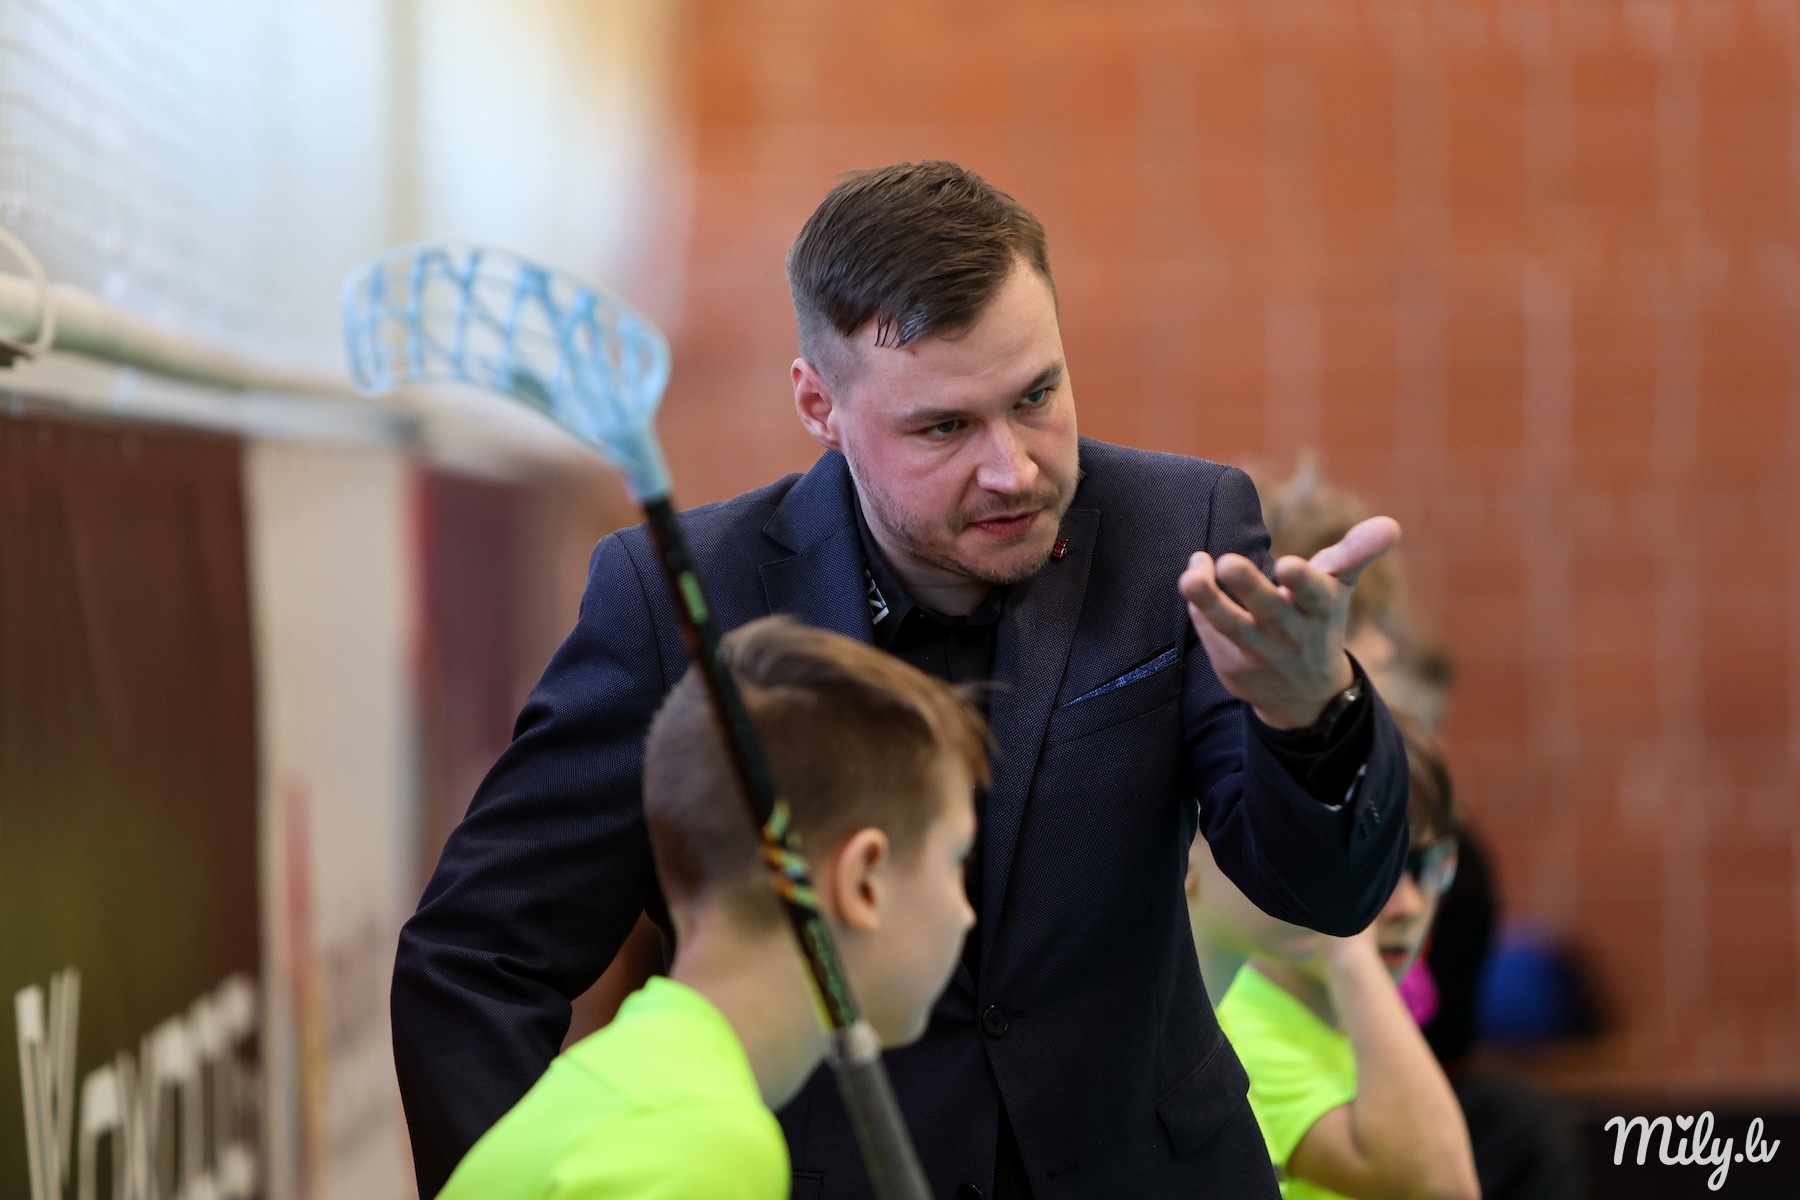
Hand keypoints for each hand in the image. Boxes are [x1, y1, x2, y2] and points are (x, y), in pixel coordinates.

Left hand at [1178, 516, 1400, 728]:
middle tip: (1229, 561)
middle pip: (1268, 609)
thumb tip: (1391, 524)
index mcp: (1320, 610)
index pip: (1315, 594)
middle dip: (1250, 586)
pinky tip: (1192, 581)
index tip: (1288, 565)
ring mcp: (1260, 653)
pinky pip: (1211, 635)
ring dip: (1209, 601)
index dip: (1303, 581)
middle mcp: (1291, 634)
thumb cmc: (1318, 620)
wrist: (1304, 694)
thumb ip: (1357, 552)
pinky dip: (1199, 610)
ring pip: (1231, 625)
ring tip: (1190, 575)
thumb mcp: (1339, 588)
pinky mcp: (1231, 665)